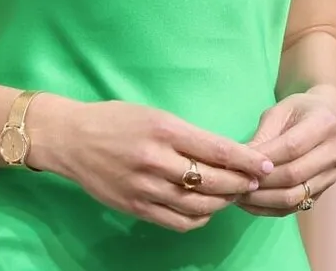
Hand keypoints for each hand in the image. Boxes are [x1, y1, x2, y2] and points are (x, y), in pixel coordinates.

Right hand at [26, 95, 277, 232]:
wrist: (70, 139)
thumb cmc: (114, 119)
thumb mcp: (152, 114)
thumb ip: (186, 135)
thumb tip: (224, 154)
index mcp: (163, 129)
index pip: (216, 149)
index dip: (246, 161)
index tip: (266, 166)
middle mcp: (155, 160)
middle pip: (212, 181)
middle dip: (240, 184)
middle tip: (254, 183)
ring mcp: (145, 187)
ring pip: (199, 205)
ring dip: (223, 203)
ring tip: (233, 196)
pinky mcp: (136, 207)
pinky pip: (178, 221)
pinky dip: (199, 218)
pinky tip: (206, 209)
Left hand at [234, 87, 335, 215]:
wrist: (331, 118)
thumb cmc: (300, 111)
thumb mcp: (279, 112)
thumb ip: (263, 137)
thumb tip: (239, 162)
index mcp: (325, 124)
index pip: (292, 147)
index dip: (265, 159)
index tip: (239, 163)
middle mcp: (335, 152)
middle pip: (294, 175)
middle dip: (261, 181)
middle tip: (234, 182)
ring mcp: (332, 175)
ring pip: (295, 196)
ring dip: (264, 199)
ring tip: (239, 195)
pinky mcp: (324, 191)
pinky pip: (295, 207)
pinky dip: (270, 209)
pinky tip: (251, 204)